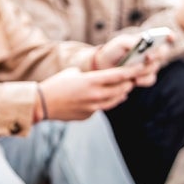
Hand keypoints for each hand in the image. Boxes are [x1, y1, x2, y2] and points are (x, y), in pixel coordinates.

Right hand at [38, 64, 155, 120]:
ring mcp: (93, 107)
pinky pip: (103, 107)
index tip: (141, 67)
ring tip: (125, 88)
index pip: (119, 75)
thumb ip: (90, 76)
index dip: (132, 71)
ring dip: (121, 93)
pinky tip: (106, 97)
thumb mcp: (73, 73)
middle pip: (121, 88)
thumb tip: (100, 78)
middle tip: (133, 78)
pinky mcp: (89, 115)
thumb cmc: (56, 84)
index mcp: (91, 80)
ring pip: (115, 100)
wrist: (42, 104)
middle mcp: (95, 94)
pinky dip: (107, 101)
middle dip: (129, 82)